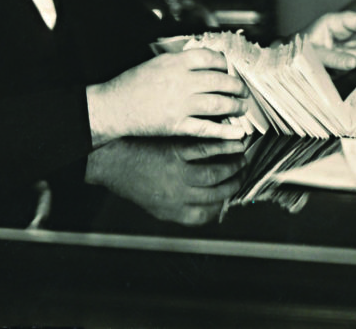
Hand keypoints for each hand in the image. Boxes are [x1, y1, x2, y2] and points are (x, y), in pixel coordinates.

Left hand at [85, 137, 247, 225]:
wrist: (111, 161)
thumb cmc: (132, 181)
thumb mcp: (154, 205)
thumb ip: (180, 208)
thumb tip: (209, 206)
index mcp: (174, 212)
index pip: (208, 213)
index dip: (224, 203)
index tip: (232, 194)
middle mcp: (179, 196)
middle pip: (218, 192)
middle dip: (235, 182)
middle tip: (244, 172)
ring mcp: (178, 173)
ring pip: (216, 171)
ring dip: (234, 164)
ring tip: (242, 157)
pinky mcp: (176, 151)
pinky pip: (206, 150)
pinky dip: (223, 146)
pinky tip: (232, 141)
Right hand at [87, 49, 248, 145]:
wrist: (113, 106)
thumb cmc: (130, 83)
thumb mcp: (155, 62)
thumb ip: (179, 62)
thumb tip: (204, 63)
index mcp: (174, 62)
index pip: (209, 57)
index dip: (223, 63)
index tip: (228, 68)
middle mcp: (181, 81)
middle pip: (218, 80)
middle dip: (236, 86)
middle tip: (243, 90)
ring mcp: (180, 104)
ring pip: (217, 104)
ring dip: (234, 106)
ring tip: (242, 107)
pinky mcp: (176, 125)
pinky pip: (206, 128)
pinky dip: (224, 131)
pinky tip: (237, 132)